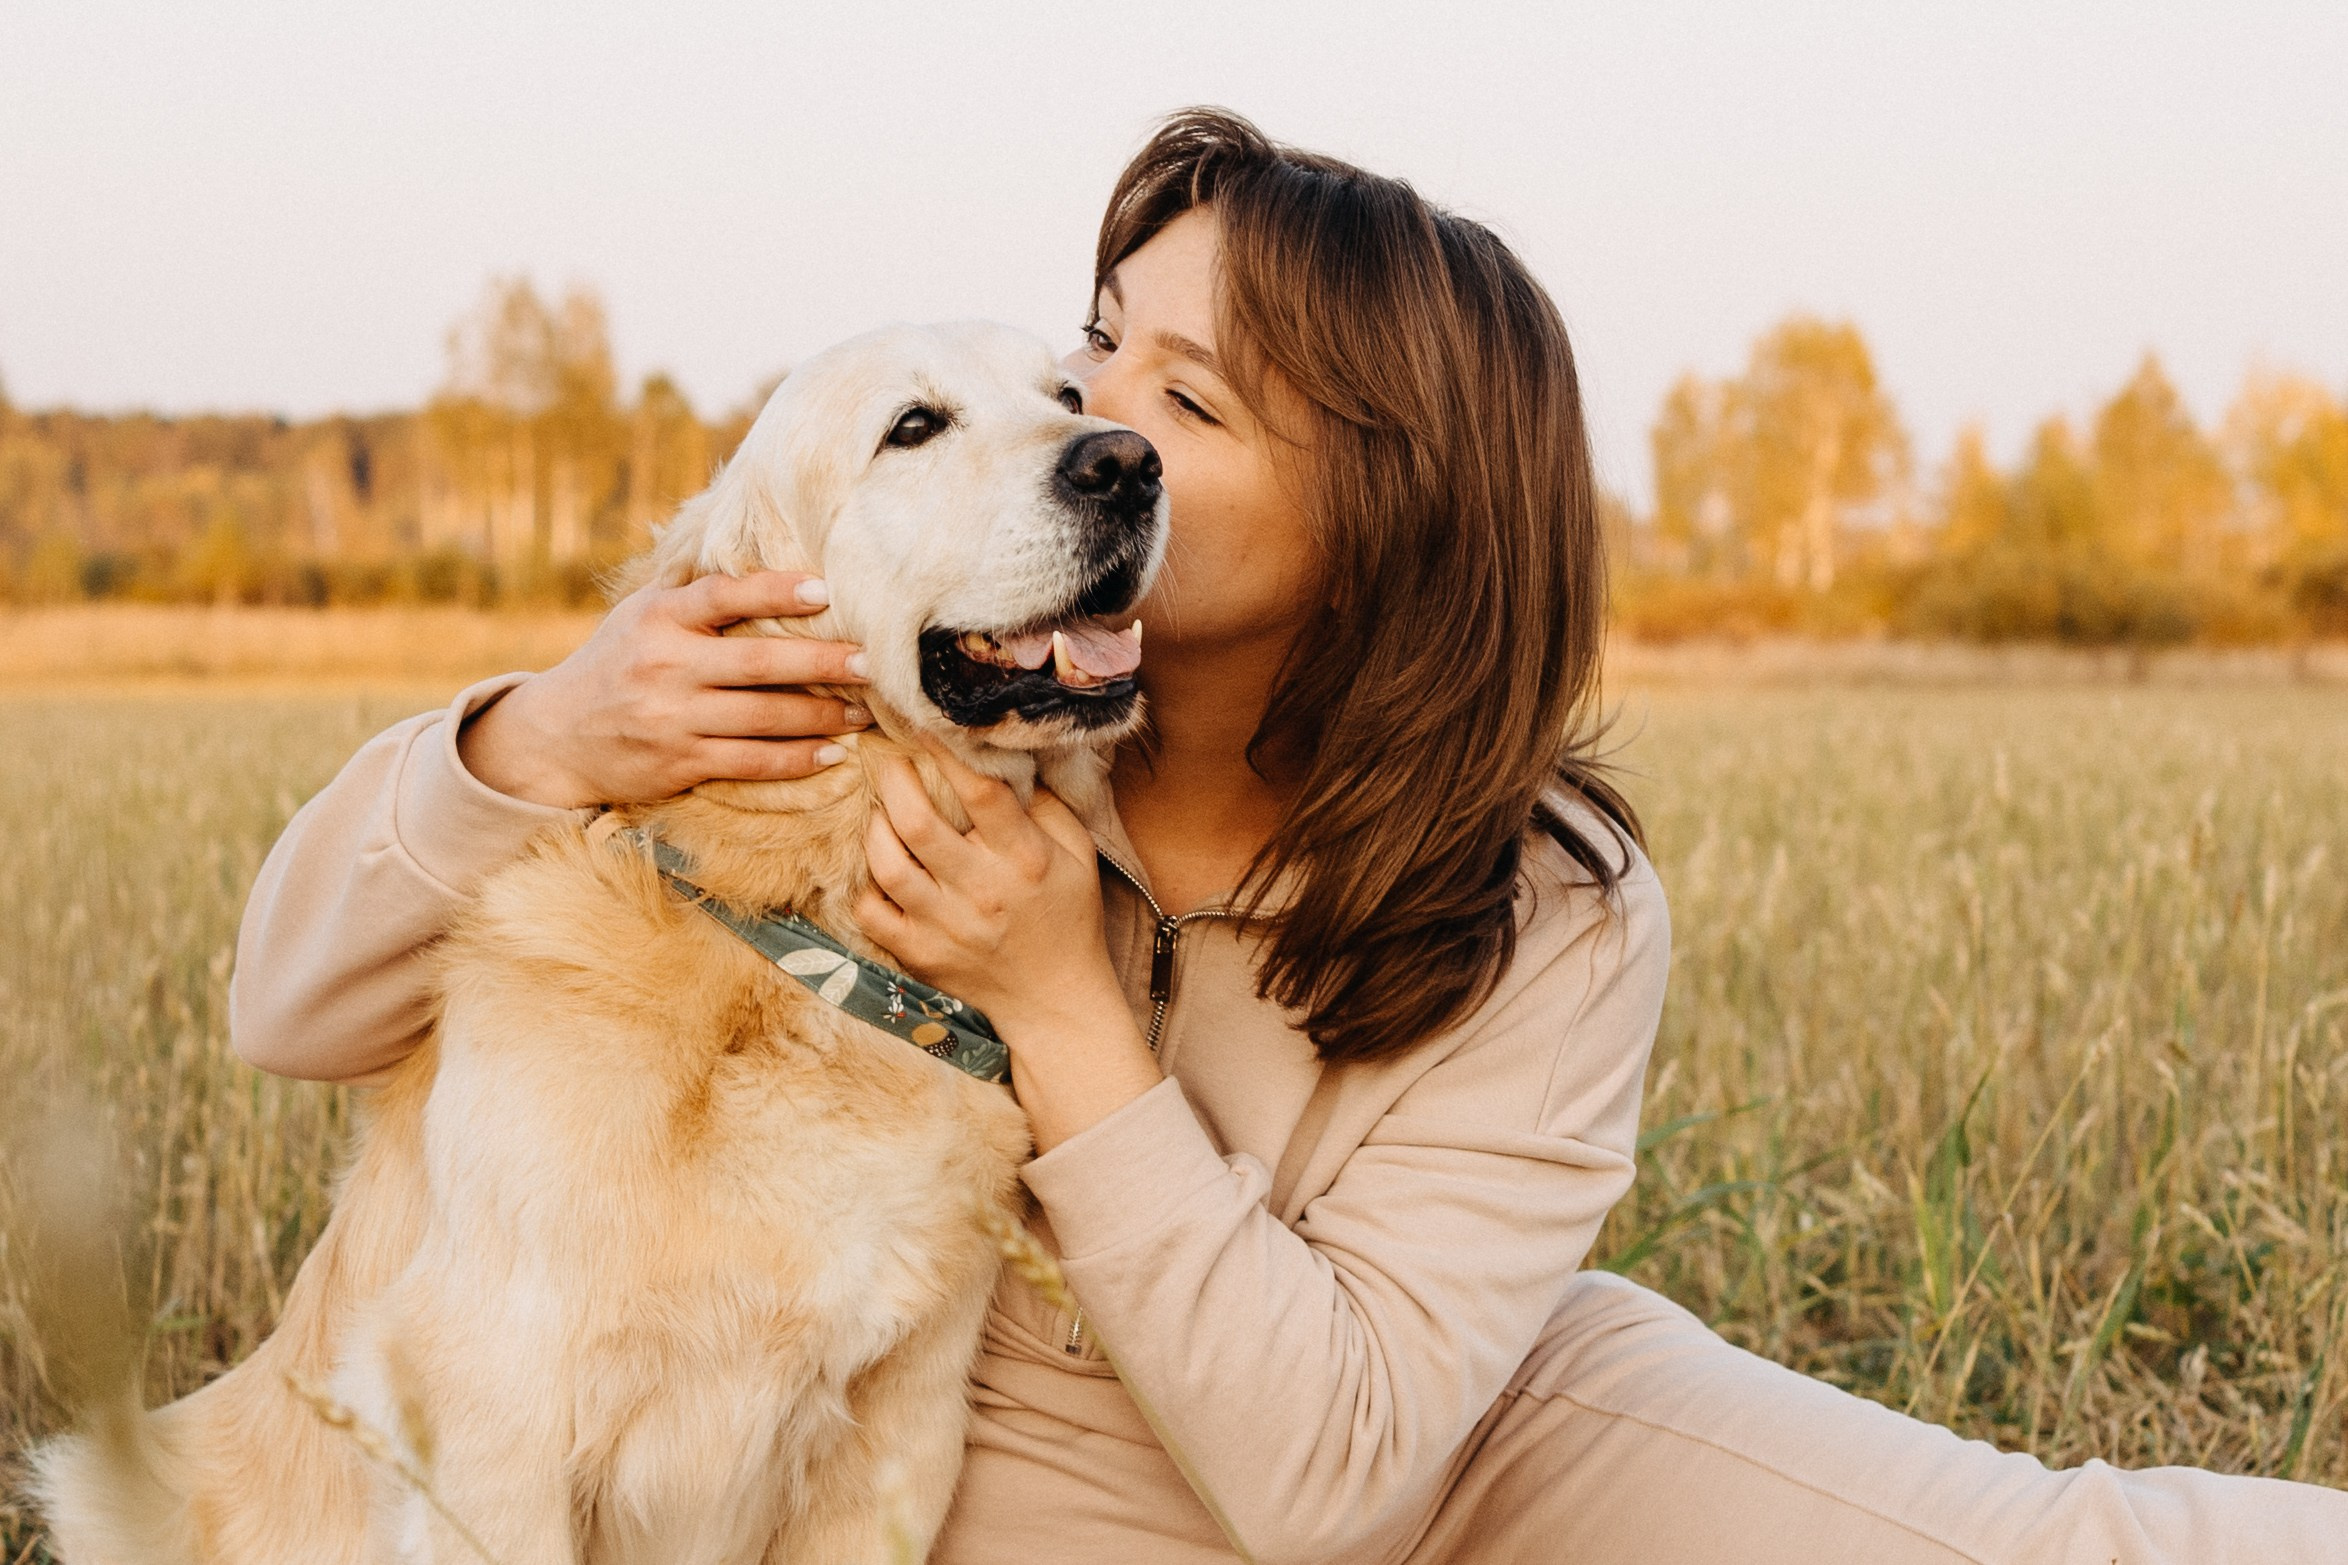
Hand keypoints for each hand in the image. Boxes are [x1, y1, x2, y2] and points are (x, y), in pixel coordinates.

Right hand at [459, 571, 870, 808]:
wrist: (555, 736)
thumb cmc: (617, 663)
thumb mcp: (642, 615)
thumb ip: (695, 595)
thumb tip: (767, 559)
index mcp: (658, 617)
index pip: (722, 595)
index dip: (774, 591)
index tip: (824, 590)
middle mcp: (665, 665)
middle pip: (758, 663)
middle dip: (822, 663)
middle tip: (870, 662)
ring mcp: (672, 718)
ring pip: (764, 717)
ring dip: (821, 716)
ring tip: (863, 712)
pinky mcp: (679, 762)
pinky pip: (751, 762)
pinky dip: (796, 758)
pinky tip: (832, 752)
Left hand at [855, 742, 1159, 1148]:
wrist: (1054, 1000)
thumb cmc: (1068, 918)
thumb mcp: (1077, 855)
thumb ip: (1045, 805)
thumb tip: (1004, 760)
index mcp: (1025, 860)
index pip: (980, 793)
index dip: (947, 753)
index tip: (926, 727)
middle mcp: (983, 891)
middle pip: (919, 823)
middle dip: (895, 781)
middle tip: (890, 763)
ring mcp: (946, 927)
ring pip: (887, 865)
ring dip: (875, 827)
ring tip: (880, 811)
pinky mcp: (919, 955)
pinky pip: (871, 912)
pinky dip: (864, 884)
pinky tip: (876, 865)